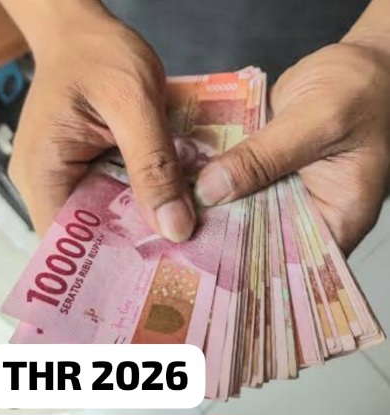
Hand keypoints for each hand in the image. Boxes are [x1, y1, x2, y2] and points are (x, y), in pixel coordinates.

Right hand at [9, 6, 194, 240]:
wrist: (87, 31)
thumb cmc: (100, 54)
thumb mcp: (134, 103)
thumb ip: (153, 166)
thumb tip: (175, 228)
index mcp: (44, 172)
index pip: (70, 243)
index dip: (112, 263)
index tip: (156, 275)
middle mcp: (51, 182)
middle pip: (93, 235)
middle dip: (137, 247)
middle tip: (183, 261)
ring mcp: (71, 176)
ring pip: (110, 218)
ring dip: (145, 223)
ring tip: (186, 237)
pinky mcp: (91, 167)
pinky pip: (118, 195)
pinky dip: (145, 200)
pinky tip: (174, 203)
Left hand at [195, 42, 389, 253]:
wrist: (355, 64)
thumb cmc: (357, 90)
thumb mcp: (316, 121)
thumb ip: (265, 158)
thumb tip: (211, 190)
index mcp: (337, 217)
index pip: (294, 262)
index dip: (253, 267)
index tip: (208, 265)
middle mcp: (308, 212)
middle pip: (262, 238)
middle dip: (224, 238)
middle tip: (181, 240)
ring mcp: (285, 191)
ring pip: (245, 210)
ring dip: (215, 208)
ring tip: (175, 214)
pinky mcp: (266, 170)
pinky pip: (239, 182)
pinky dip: (217, 181)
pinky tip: (185, 183)